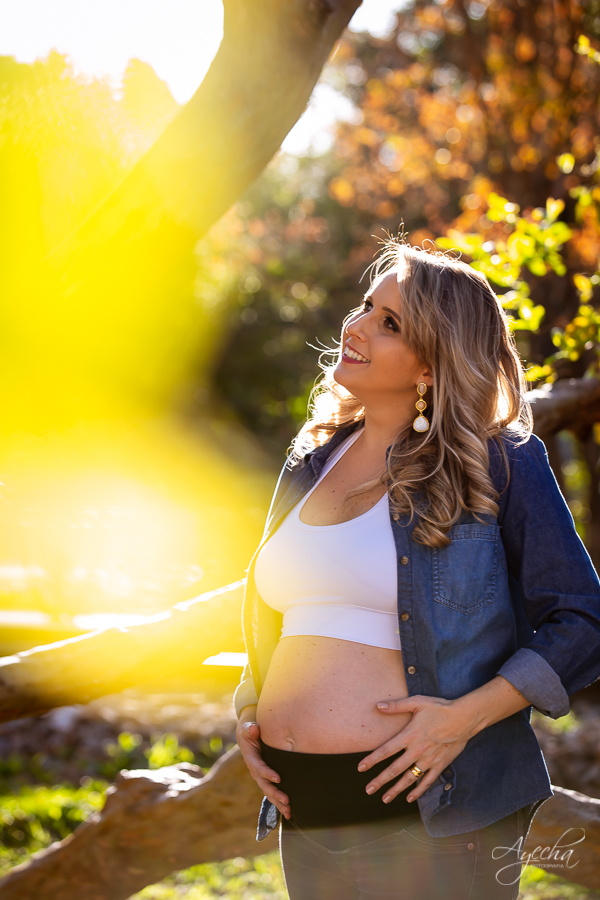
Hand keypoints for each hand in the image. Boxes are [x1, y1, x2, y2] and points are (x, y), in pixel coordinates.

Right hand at [236, 707, 290, 818]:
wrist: (248, 738)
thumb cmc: (250, 732)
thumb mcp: (248, 728)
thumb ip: (250, 729)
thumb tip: (254, 729)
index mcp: (251, 759)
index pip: (259, 768)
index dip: (267, 774)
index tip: (278, 778)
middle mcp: (255, 771)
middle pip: (264, 785)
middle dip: (275, 793)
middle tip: (286, 800)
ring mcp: (260, 777)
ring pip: (269, 793)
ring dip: (278, 802)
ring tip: (289, 810)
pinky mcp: (266, 780)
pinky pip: (272, 793)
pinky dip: (279, 803)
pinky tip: (288, 813)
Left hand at [357, 695, 477, 803]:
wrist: (464, 718)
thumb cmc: (439, 708)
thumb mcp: (417, 702)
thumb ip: (397, 706)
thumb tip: (378, 705)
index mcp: (409, 735)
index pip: (386, 750)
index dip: (372, 760)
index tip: (360, 768)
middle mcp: (416, 750)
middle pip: (394, 769)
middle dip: (380, 781)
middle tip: (368, 789)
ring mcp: (428, 760)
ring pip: (409, 778)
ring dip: (396, 789)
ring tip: (384, 799)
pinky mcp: (440, 765)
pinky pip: (427, 781)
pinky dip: (418, 791)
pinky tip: (409, 798)